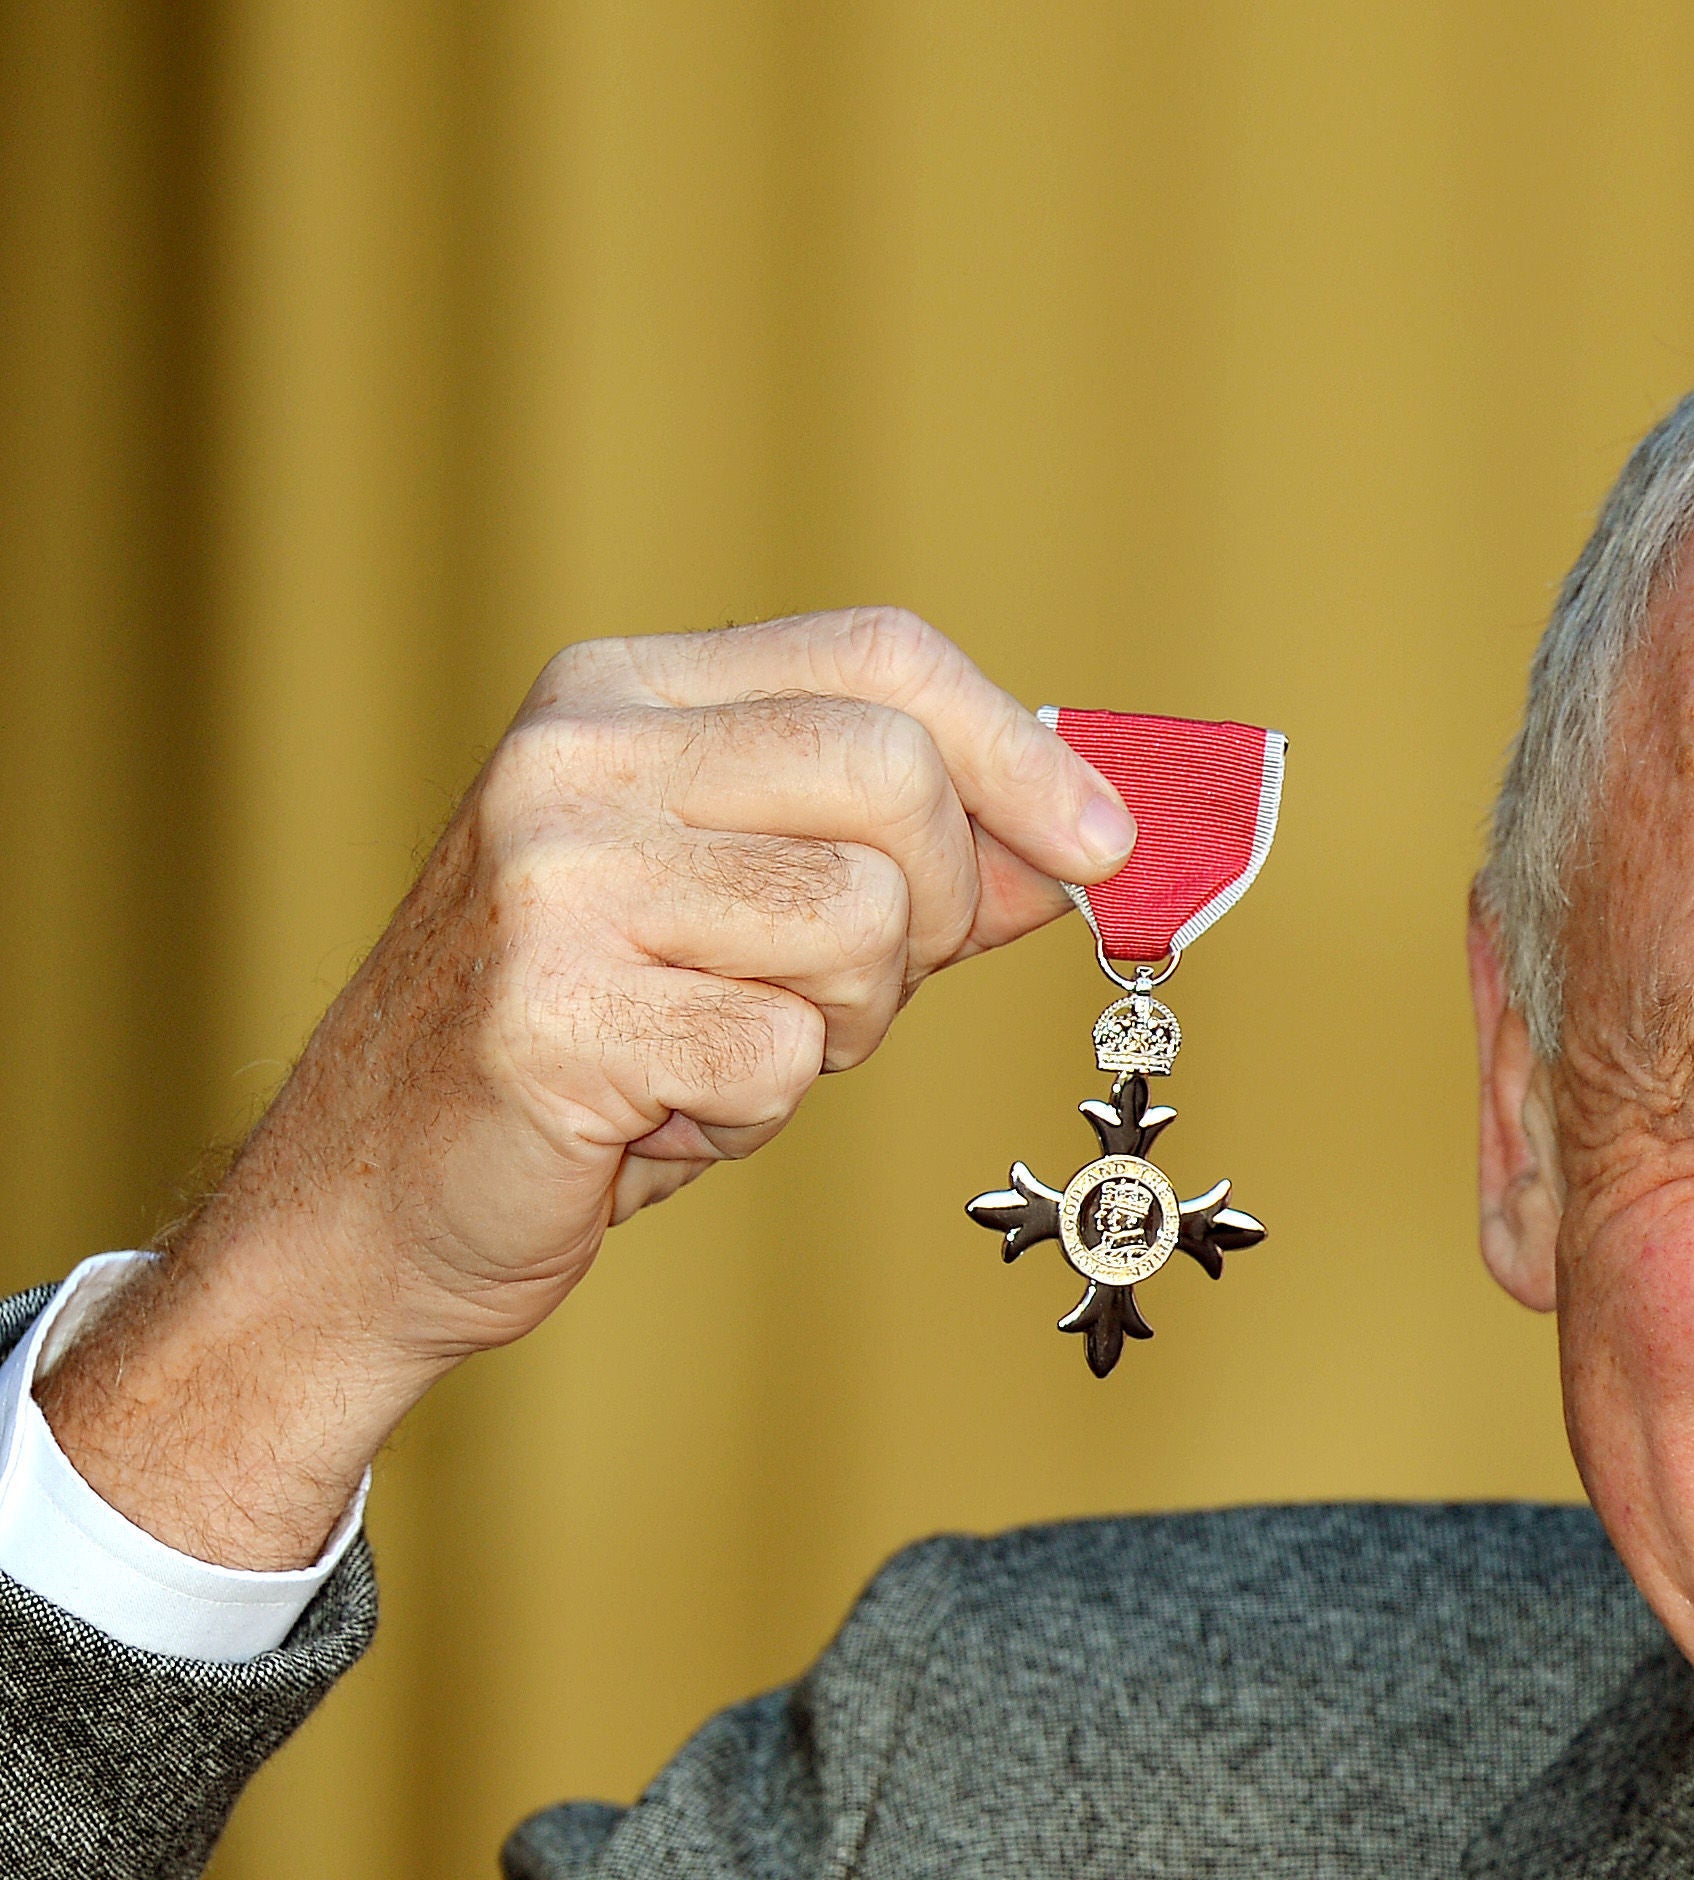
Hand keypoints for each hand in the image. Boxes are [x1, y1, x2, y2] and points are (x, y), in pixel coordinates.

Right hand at [35, 609, 1132, 1568]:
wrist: (376, 1202)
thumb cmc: (599, 1049)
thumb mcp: (759, 917)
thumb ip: (918, 862)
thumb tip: (1097, 836)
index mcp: (623, 691)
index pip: (880, 656)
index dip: (1023, 746)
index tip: (1111, 844)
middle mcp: (577, 755)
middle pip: (894, 776)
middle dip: (936, 908)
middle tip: (861, 992)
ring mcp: (553, 880)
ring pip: (859, 924)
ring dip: (839, 1025)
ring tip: (724, 1050)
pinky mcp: (550, 1016)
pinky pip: (782, 1053)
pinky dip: (760, 1107)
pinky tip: (665, 1110)